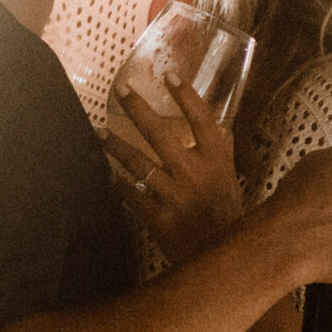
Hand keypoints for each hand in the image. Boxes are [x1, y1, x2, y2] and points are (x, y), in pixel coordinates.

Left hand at [104, 75, 243, 265]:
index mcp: (217, 161)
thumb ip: (220, 153)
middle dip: (137, 107)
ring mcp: (175, 196)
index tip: (169, 74)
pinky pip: (131, 195)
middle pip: (160, 132)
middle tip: (121, 89)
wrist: (222, 258)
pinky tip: (108, 174)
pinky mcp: (159, 218)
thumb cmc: (228, 215)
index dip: (185, 95)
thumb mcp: (231, 179)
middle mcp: (195, 173)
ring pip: (137, 162)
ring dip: (115, 145)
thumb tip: (218, 128)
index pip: (202, 119)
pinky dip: (118, 184)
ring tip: (100, 132)